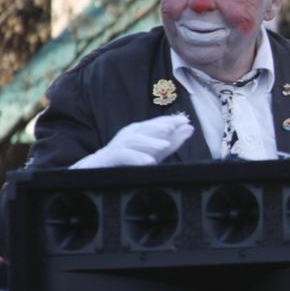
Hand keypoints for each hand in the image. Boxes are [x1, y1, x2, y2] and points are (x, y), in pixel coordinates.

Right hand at [71, 115, 193, 168]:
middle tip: (176, 127)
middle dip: (161, 126)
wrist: (99, 169)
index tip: (185, 121)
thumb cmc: (130, 159)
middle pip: (145, 128)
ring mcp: (119, 145)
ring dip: (150, 142)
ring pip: (135, 140)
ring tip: (164, 146)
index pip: (156, 123)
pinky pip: (124, 155)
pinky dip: (136, 157)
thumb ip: (172, 141)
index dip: (170, 121)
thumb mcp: (155, 151)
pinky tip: (149, 162)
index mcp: (139, 131)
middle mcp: (129, 134)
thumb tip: (190, 128)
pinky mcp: (111, 157)